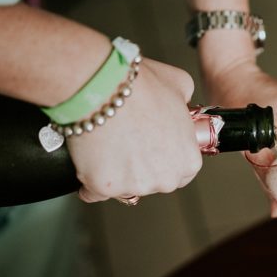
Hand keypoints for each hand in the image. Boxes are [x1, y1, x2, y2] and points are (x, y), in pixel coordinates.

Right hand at [68, 58, 202, 202]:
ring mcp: (134, 186)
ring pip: (124, 187)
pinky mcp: (103, 187)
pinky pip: (94, 192)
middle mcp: (164, 180)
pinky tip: (89, 166)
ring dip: (116, 172)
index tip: (153, 149)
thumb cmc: (139, 85)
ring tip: (107, 143)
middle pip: (154, 182)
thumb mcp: (179, 84)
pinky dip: (89, 183)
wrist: (101, 86)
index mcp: (187, 161)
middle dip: (142, 168)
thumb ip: (184, 102)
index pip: (182, 172)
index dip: (166, 158)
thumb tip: (181, 104)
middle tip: (128, 142)